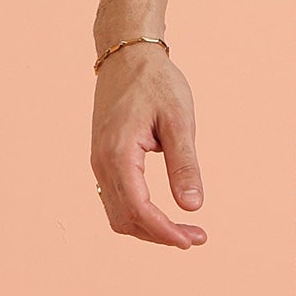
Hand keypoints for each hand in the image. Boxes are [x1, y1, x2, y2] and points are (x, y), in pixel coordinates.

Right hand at [90, 44, 206, 248]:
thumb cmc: (155, 83)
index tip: (192, 239)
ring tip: (184, 231)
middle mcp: (102, 163)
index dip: (165, 231)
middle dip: (159, 235)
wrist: (127, 56)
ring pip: (118, 214)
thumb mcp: (179, 120)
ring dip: (149, 228)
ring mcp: (99, 162)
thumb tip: (192, 206)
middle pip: (125, 219)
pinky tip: (162, 214)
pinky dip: (138, 214)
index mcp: (118, 154)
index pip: (138, 209)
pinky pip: (116, 199)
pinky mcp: (103, 160)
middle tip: (196, 237)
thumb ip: (184, 165)